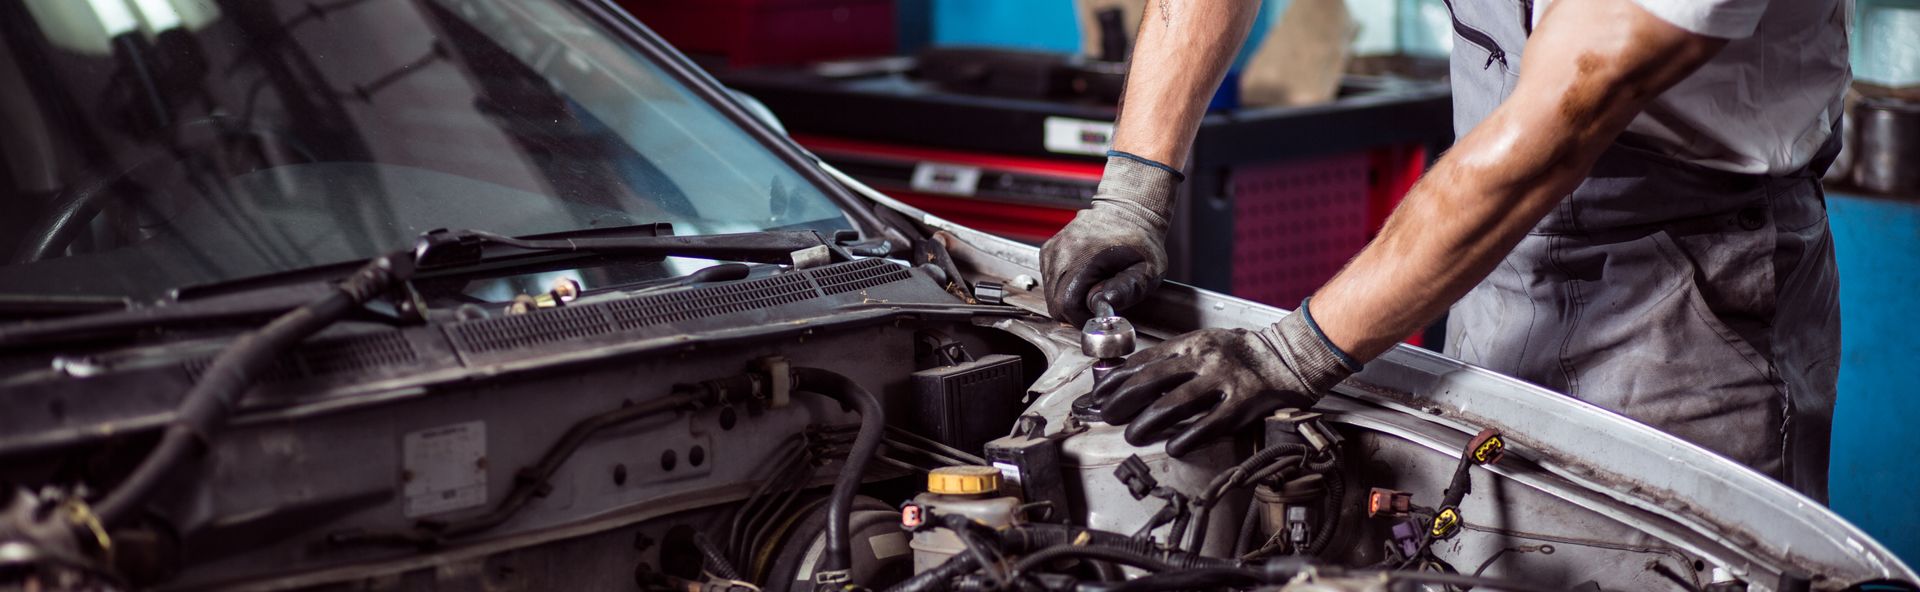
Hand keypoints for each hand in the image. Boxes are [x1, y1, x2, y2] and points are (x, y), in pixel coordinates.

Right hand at [1040, 154, 1178, 326]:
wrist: (1127, 210)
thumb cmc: (1140, 241)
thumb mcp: (1147, 269)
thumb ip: (1128, 289)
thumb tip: (1104, 304)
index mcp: (1084, 257)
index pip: (1066, 305)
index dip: (1082, 317)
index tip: (1099, 311)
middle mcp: (1061, 252)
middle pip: (1055, 303)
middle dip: (1077, 310)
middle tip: (1098, 300)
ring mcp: (1052, 250)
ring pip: (1051, 295)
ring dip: (1070, 298)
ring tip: (1094, 284)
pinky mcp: (1048, 251)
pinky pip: (1050, 282)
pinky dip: (1064, 286)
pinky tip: (1084, 276)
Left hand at [1096, 301, 1358, 456]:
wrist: (1289, 356)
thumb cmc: (1241, 353)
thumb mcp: (1203, 343)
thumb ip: (1172, 358)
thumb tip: (1132, 377)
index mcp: (1190, 343)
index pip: (1142, 361)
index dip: (1115, 379)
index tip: (1097, 394)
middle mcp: (1203, 359)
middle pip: (1151, 381)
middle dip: (1122, 401)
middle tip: (1107, 416)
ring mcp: (1223, 381)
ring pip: (1175, 404)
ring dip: (1147, 422)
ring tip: (1132, 435)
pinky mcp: (1243, 403)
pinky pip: (1210, 424)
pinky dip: (1187, 437)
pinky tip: (1173, 447)